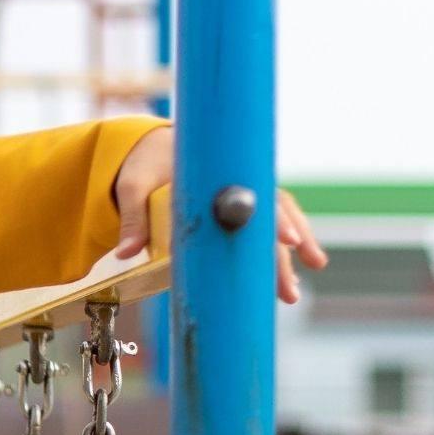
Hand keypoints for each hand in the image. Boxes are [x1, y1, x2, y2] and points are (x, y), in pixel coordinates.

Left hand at [111, 126, 327, 303]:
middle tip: (288, 290)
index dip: (271, 221)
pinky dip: (285, 238)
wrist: (156, 144)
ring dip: (296, 244)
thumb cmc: (145, 165)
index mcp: (215, 174)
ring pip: (279, 215)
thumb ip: (131, 220)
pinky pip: (271, 217)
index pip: (251, 198)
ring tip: (307, 277)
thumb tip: (127, 253)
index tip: (289, 241)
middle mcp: (238, 180)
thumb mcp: (131, 187)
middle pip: (270, 215)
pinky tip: (300, 263)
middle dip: (282, 254)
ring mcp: (245, 188)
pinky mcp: (245, 198)